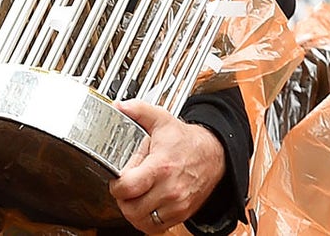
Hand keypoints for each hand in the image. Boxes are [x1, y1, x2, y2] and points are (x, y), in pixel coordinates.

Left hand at [108, 100, 224, 233]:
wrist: (214, 155)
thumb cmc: (186, 141)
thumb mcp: (161, 120)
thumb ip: (138, 110)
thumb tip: (119, 106)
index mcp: (161, 167)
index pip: (128, 188)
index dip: (115, 185)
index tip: (116, 178)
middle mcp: (170, 190)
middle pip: (131, 209)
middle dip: (121, 199)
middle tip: (123, 188)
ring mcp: (177, 205)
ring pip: (143, 222)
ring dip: (132, 212)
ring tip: (132, 197)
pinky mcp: (182, 214)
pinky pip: (156, 228)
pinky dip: (146, 221)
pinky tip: (143, 206)